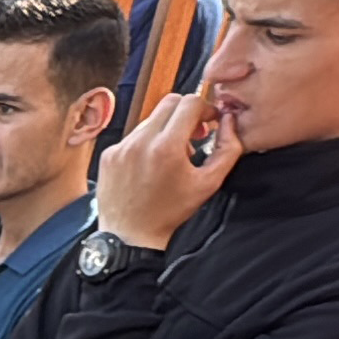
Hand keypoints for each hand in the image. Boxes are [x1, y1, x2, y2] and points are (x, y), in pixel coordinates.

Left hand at [93, 90, 242, 250]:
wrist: (130, 236)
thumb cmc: (171, 213)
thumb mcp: (208, 184)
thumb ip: (227, 149)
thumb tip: (229, 121)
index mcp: (166, 146)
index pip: (190, 102)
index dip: (205, 108)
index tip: (209, 123)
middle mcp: (140, 141)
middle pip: (169, 102)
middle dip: (186, 114)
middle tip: (193, 135)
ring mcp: (121, 147)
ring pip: (150, 119)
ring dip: (166, 130)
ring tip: (171, 156)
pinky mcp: (109, 154)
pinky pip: (132, 136)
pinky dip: (146, 144)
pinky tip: (150, 166)